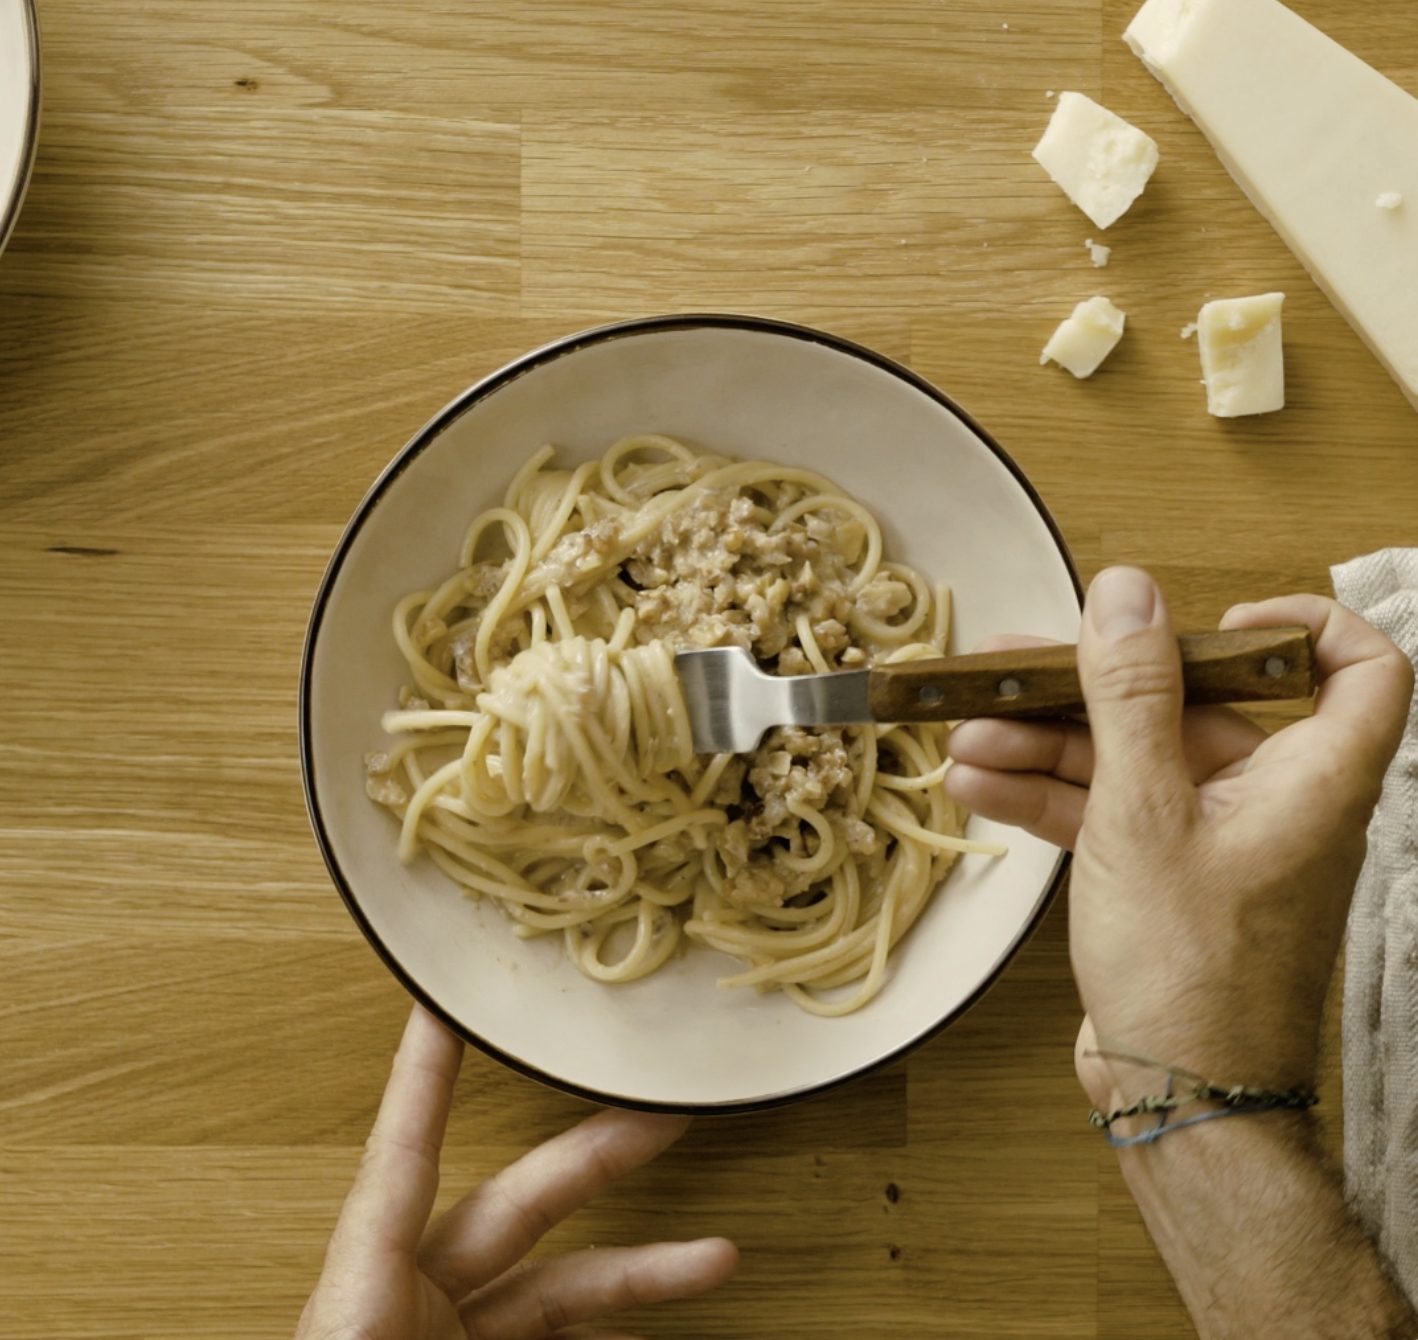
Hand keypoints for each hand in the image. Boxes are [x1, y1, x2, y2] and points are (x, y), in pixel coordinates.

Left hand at [296, 1005, 737, 1339]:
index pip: (401, 1162)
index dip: (425, 1077)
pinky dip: (603, 1326)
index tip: (441, 1003)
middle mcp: (403, 1307)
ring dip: (636, 1267)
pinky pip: (544, 1336)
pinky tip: (654, 1324)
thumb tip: (594, 1332)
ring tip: (717, 1255)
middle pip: (513, 1209)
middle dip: (596, 1159)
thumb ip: (502, 1330)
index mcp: (360, 1301)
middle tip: (661, 1117)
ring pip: (554, 1286)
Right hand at [945, 566, 1412, 1106]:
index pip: (1357, 670)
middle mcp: (1272, 802)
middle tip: (1008, 673)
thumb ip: (1132, 697)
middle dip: (1089, 691)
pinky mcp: (1165, 877)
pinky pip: (1109, 813)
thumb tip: (1126, 593)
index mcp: (1309, 778)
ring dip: (1045, 747)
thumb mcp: (1144, 813)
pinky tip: (978, 789)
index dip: (1300, 627)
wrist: (1177, 1097)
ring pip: (1132, 761)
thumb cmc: (1191, 971)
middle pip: (1190, 708)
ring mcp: (1214, 841)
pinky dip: (1048, 798)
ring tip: (965, 740)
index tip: (1214, 619)